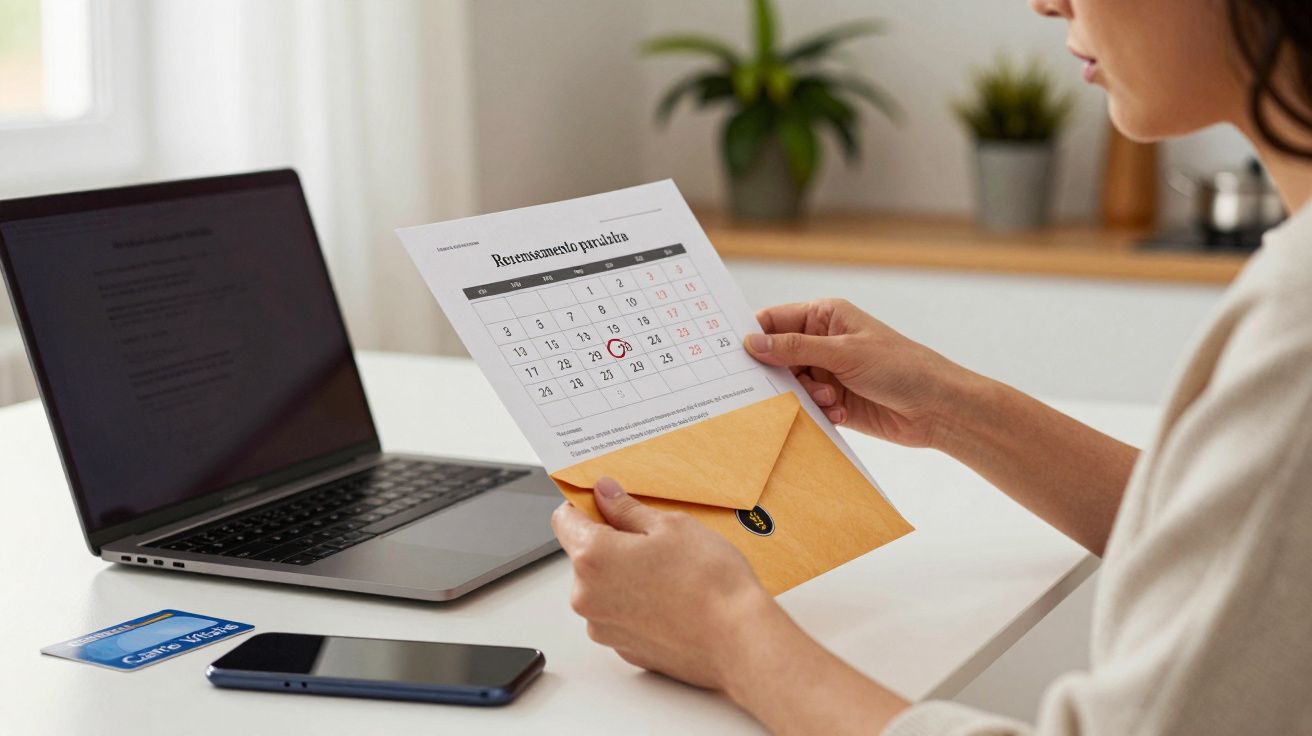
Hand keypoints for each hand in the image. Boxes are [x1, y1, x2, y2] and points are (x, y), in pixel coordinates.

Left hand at [551, 478, 775, 689]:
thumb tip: (605, 493)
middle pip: (585, 556)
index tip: (608, 504)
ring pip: (602, 587)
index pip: (565, 519)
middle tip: (656, 541)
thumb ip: (627, 509)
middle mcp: (586, 596)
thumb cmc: (709, 582)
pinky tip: (671, 599)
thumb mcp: (671, 526)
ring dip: (624, 576)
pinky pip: (619, 614)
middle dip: (612, 544)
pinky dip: (636, 604)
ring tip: (669, 574)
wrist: (738, 641)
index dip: (586, 506)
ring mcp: (602, 627)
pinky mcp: (622, 648)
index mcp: (592, 557)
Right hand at [746, 298, 971, 448]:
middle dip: (780, 374)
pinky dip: (818, 411)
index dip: (753, 336)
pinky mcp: (834, 401)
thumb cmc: (900, 367)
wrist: (937, 408)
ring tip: (830, 398)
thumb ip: (795, 348)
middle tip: (786, 385)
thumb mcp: (844, 352)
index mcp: (824, 316)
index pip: (774, 320)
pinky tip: (841, 412)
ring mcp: (828, 372)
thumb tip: (751, 343)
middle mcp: (823, 342)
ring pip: (790, 386)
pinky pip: (807, 407)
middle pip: (777, 357)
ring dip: (805, 396)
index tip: (735, 355)